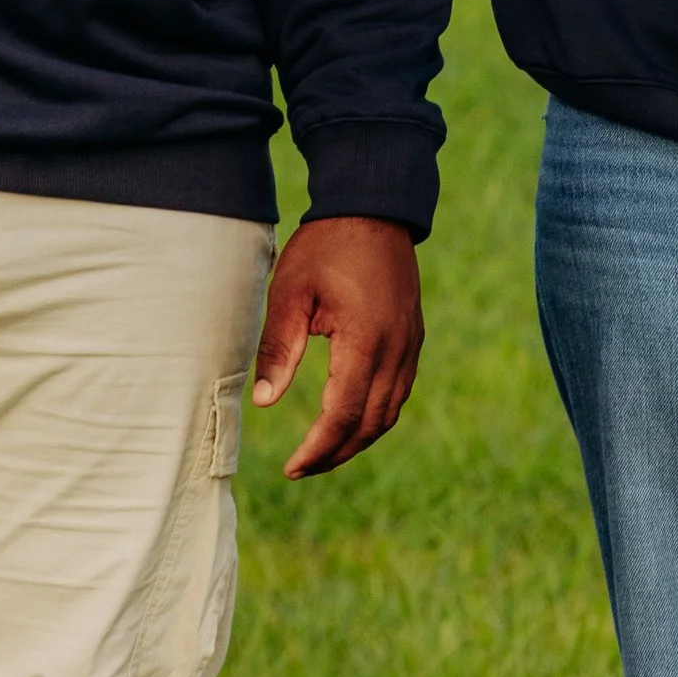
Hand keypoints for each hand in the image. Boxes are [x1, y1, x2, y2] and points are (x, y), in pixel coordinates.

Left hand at [251, 216, 422, 475]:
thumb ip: (279, 349)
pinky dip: (375, 415)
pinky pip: (399, 391)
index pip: (343, 415)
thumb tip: (264, 402)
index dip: (318, 448)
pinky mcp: (413, 337)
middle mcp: (396, 350)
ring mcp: (410, 344)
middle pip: (371, 424)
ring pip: (389, 412)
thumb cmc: (325, 247)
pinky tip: (350, 418)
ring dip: (358, 438)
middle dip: (336, 453)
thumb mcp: (290, 293)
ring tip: (323, 452)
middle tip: (302, 467)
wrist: (373, 208)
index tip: (291, 467)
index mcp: (365, 342)